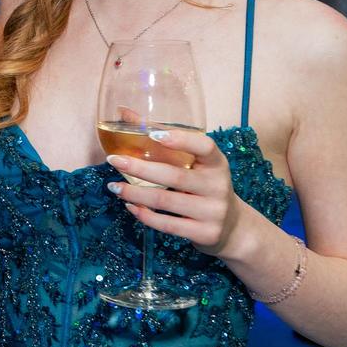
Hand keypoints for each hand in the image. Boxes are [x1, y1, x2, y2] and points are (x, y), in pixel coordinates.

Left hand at [105, 129, 253, 255]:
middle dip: (140, 168)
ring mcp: (212, 211)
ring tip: (114, 187)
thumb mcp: (196, 165)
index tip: (154, 134)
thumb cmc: (205, 187)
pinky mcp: (204, 233)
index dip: (181, 139)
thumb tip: (124, 113)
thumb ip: (164, 141)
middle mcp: (217, 186)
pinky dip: (144, 215)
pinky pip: (167, 224)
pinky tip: (130, 206)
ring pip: (166, 201)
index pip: (205, 146)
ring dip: (135, 193)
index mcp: (217, 163)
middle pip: (175, 176)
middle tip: (114, 160)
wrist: (233, 227)